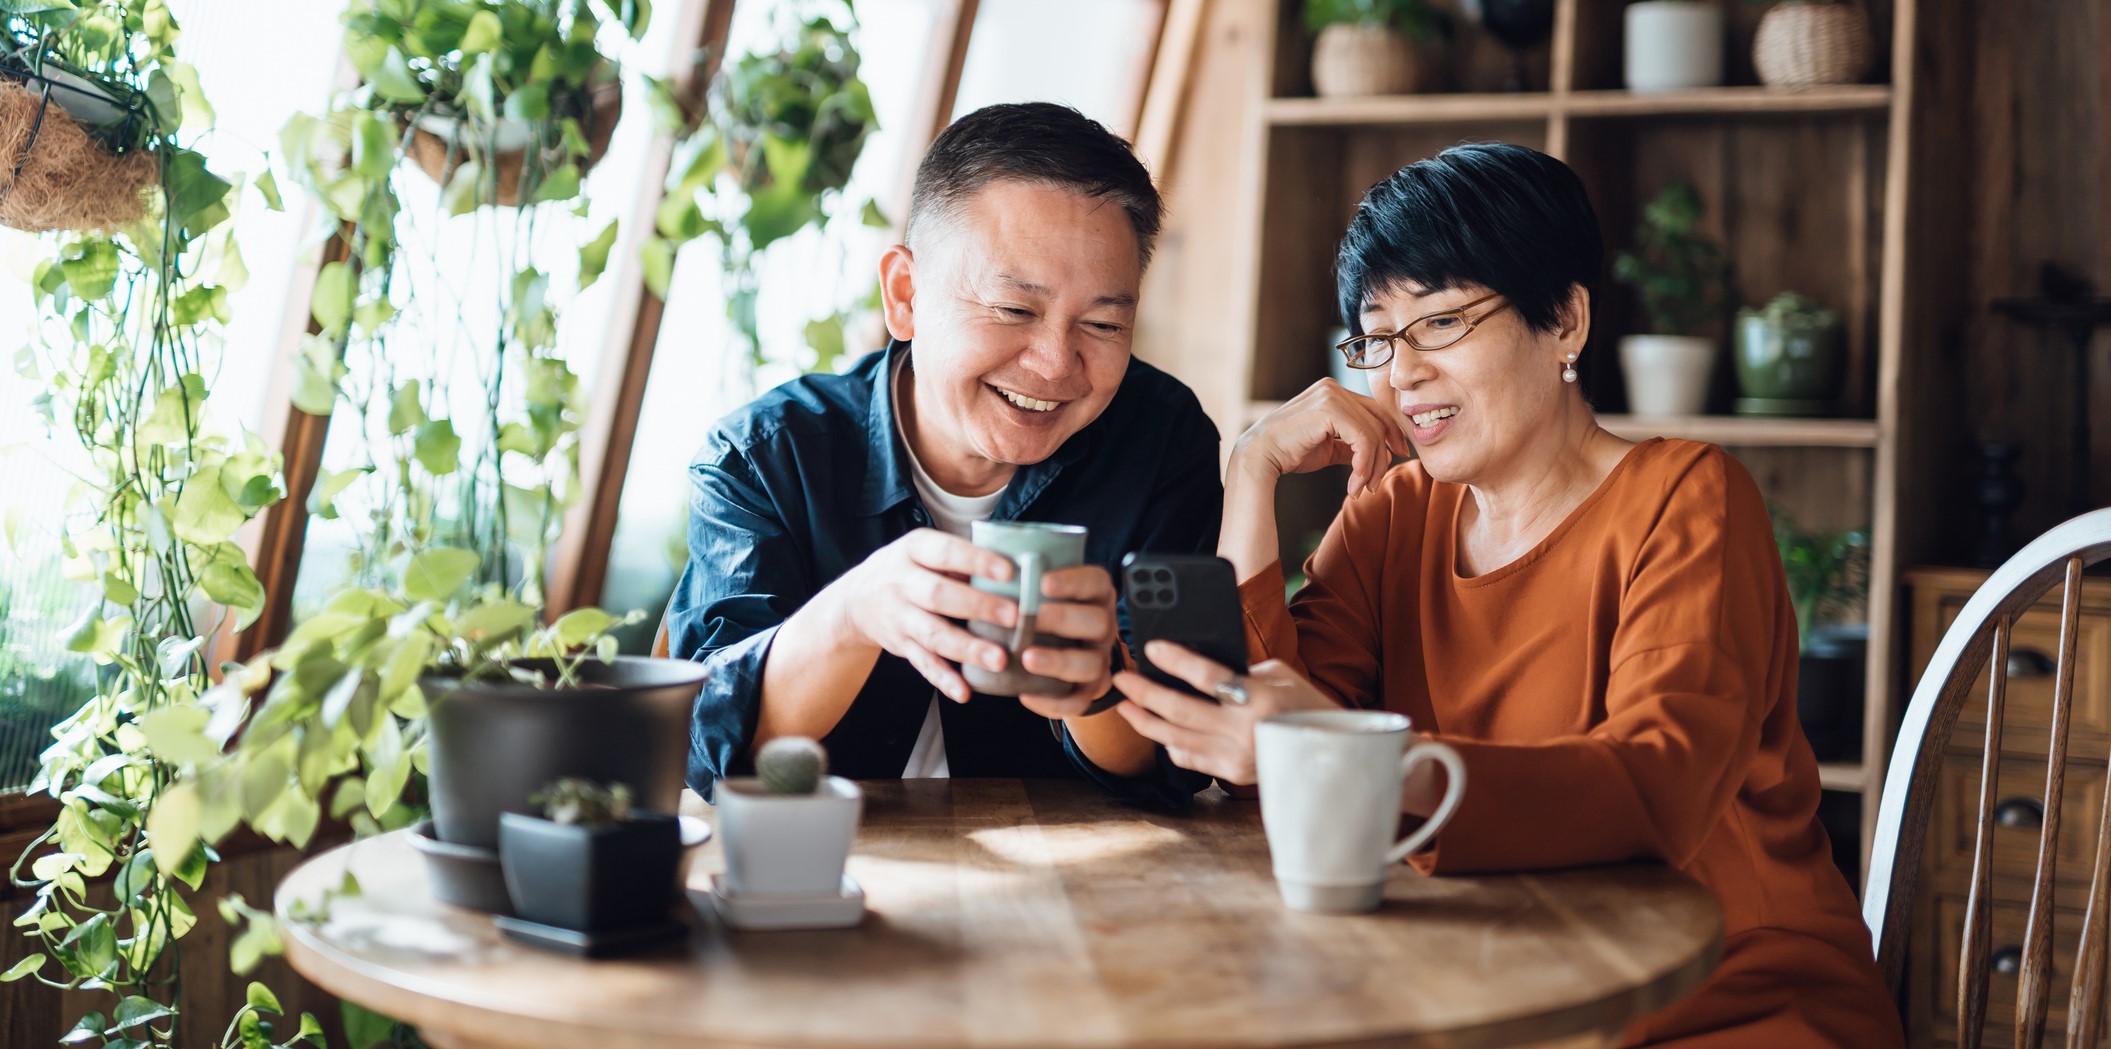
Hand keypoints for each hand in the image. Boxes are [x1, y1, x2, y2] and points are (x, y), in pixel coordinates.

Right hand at [832, 528, 1021, 702]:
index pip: (945, 553)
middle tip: (1014, 616)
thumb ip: (962, 559)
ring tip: (999, 659)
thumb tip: (1018, 569)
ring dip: (967, 648)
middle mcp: (901, 583)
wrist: (856, 599)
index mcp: (913, 550)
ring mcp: (899, 617)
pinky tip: (965, 691)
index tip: (1008, 571)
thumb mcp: (925, 550)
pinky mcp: (901, 646)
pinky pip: (923, 664)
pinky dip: (944, 679)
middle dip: (978, 606)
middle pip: (940, 595)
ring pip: (934, 634)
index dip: (976, 561)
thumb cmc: (909, 569)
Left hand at [1016, 565, 1119, 719]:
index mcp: (1095, 594)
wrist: (1064, 650)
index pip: (1096, 582)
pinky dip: (1054, 702)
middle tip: (1030, 618)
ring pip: (1091, 663)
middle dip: (1063, 619)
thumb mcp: (1043, 589)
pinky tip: (1026, 695)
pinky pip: (1079, 700)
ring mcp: (1099, 658)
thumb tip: (988, 557)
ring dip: (1059, 661)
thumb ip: (1027, 577)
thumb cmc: (1044, 611)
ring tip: (1027, 658)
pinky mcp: (1089, 688)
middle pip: (1097, 621)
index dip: (1073, 581)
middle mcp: (1103, 625)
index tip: (1043, 582)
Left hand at [1112, 642, 1341, 784]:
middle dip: (1144, 693)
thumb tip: (1198, 667)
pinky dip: (1168, 743)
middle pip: (1180, 710)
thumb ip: (1241, 669)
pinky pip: (1188, 758)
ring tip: (1125, 705)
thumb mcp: (1280, 675)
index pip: (1209, 677)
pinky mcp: (1232, 773)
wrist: (1330, 752)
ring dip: (1145, 720)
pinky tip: (1155, 729)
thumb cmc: (1305, 704)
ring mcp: (1236, 756)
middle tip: (1122, 679)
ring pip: (1175, 737)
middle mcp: (1245, 730)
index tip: (1151, 649)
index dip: (1176, 661)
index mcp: (1260, 699)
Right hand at [1229, 378, 1407, 498]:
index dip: (1391, 433)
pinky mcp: (1330, 409)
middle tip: (1375, 484)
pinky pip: (1362, 438)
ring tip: (1360, 488)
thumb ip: (1351, 445)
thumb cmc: (1289, 453)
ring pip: (1372, 432)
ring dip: (1371, 466)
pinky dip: (1363, 463)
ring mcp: (1332, 395)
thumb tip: (1382, 454)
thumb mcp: (1328, 447)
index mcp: (1333, 392)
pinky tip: (1354, 481)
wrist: (1260, 456)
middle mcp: (1334, 388)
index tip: (1397, 456)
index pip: (1374, 410)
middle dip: (1383, 455)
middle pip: (1377, 420)